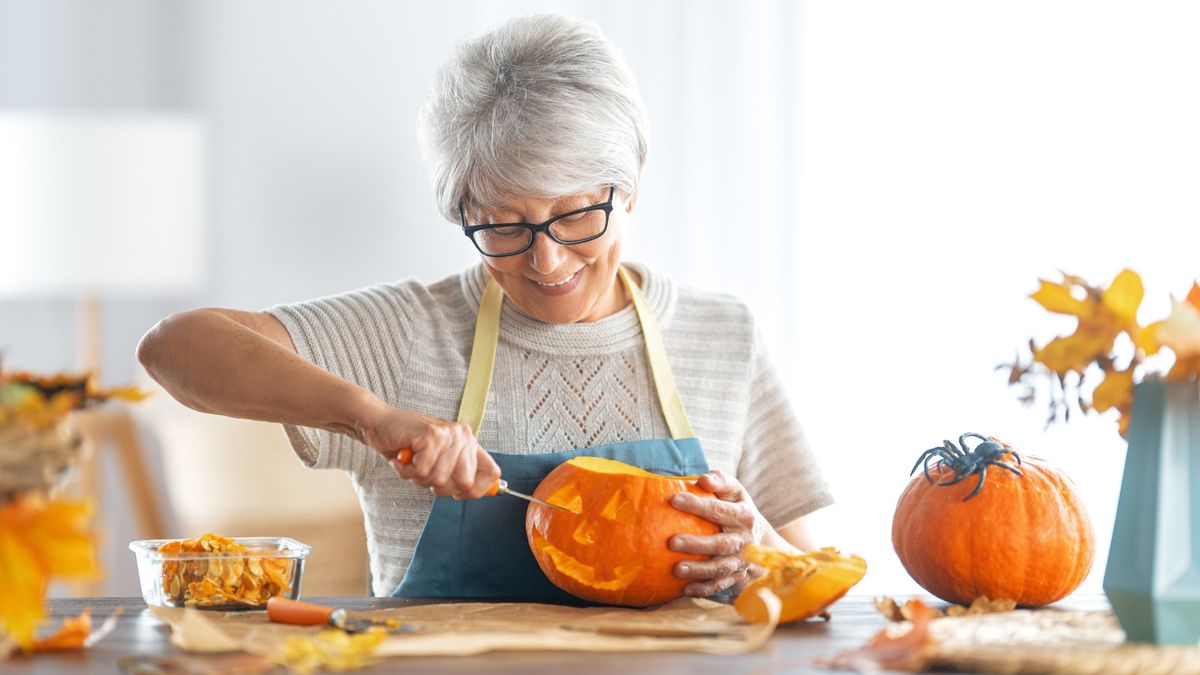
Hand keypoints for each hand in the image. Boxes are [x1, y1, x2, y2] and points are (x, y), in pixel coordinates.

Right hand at [360, 401, 500, 499]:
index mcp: (469, 443)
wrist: (380, 423)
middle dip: (439, 486)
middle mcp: (464, 436)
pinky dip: (406, 472)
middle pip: (464, 484)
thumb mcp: (438, 460)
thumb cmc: (408, 445)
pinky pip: (422, 472)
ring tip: (411, 461)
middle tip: (423, 471)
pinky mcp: (431, 436)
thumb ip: (457, 473)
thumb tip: (479, 492)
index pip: (492, 473)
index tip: (456, 493)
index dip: (477, 491)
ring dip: (418, 478)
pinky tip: (402, 458)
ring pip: (439, 479)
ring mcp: (449, 435)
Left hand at [668, 470, 770, 596]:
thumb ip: (719, 481)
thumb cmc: (735, 506)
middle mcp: (746, 540)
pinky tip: (685, 589)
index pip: (720, 510)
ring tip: (676, 569)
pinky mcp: (737, 577)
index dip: (697, 505)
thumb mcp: (733, 490)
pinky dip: (704, 589)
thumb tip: (703, 480)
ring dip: (699, 570)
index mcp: (745, 516)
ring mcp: (743, 561)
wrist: (757, 535)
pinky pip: (721, 586)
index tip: (673, 499)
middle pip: (721, 544)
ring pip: (721, 568)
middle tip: (671, 542)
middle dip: (697, 544)